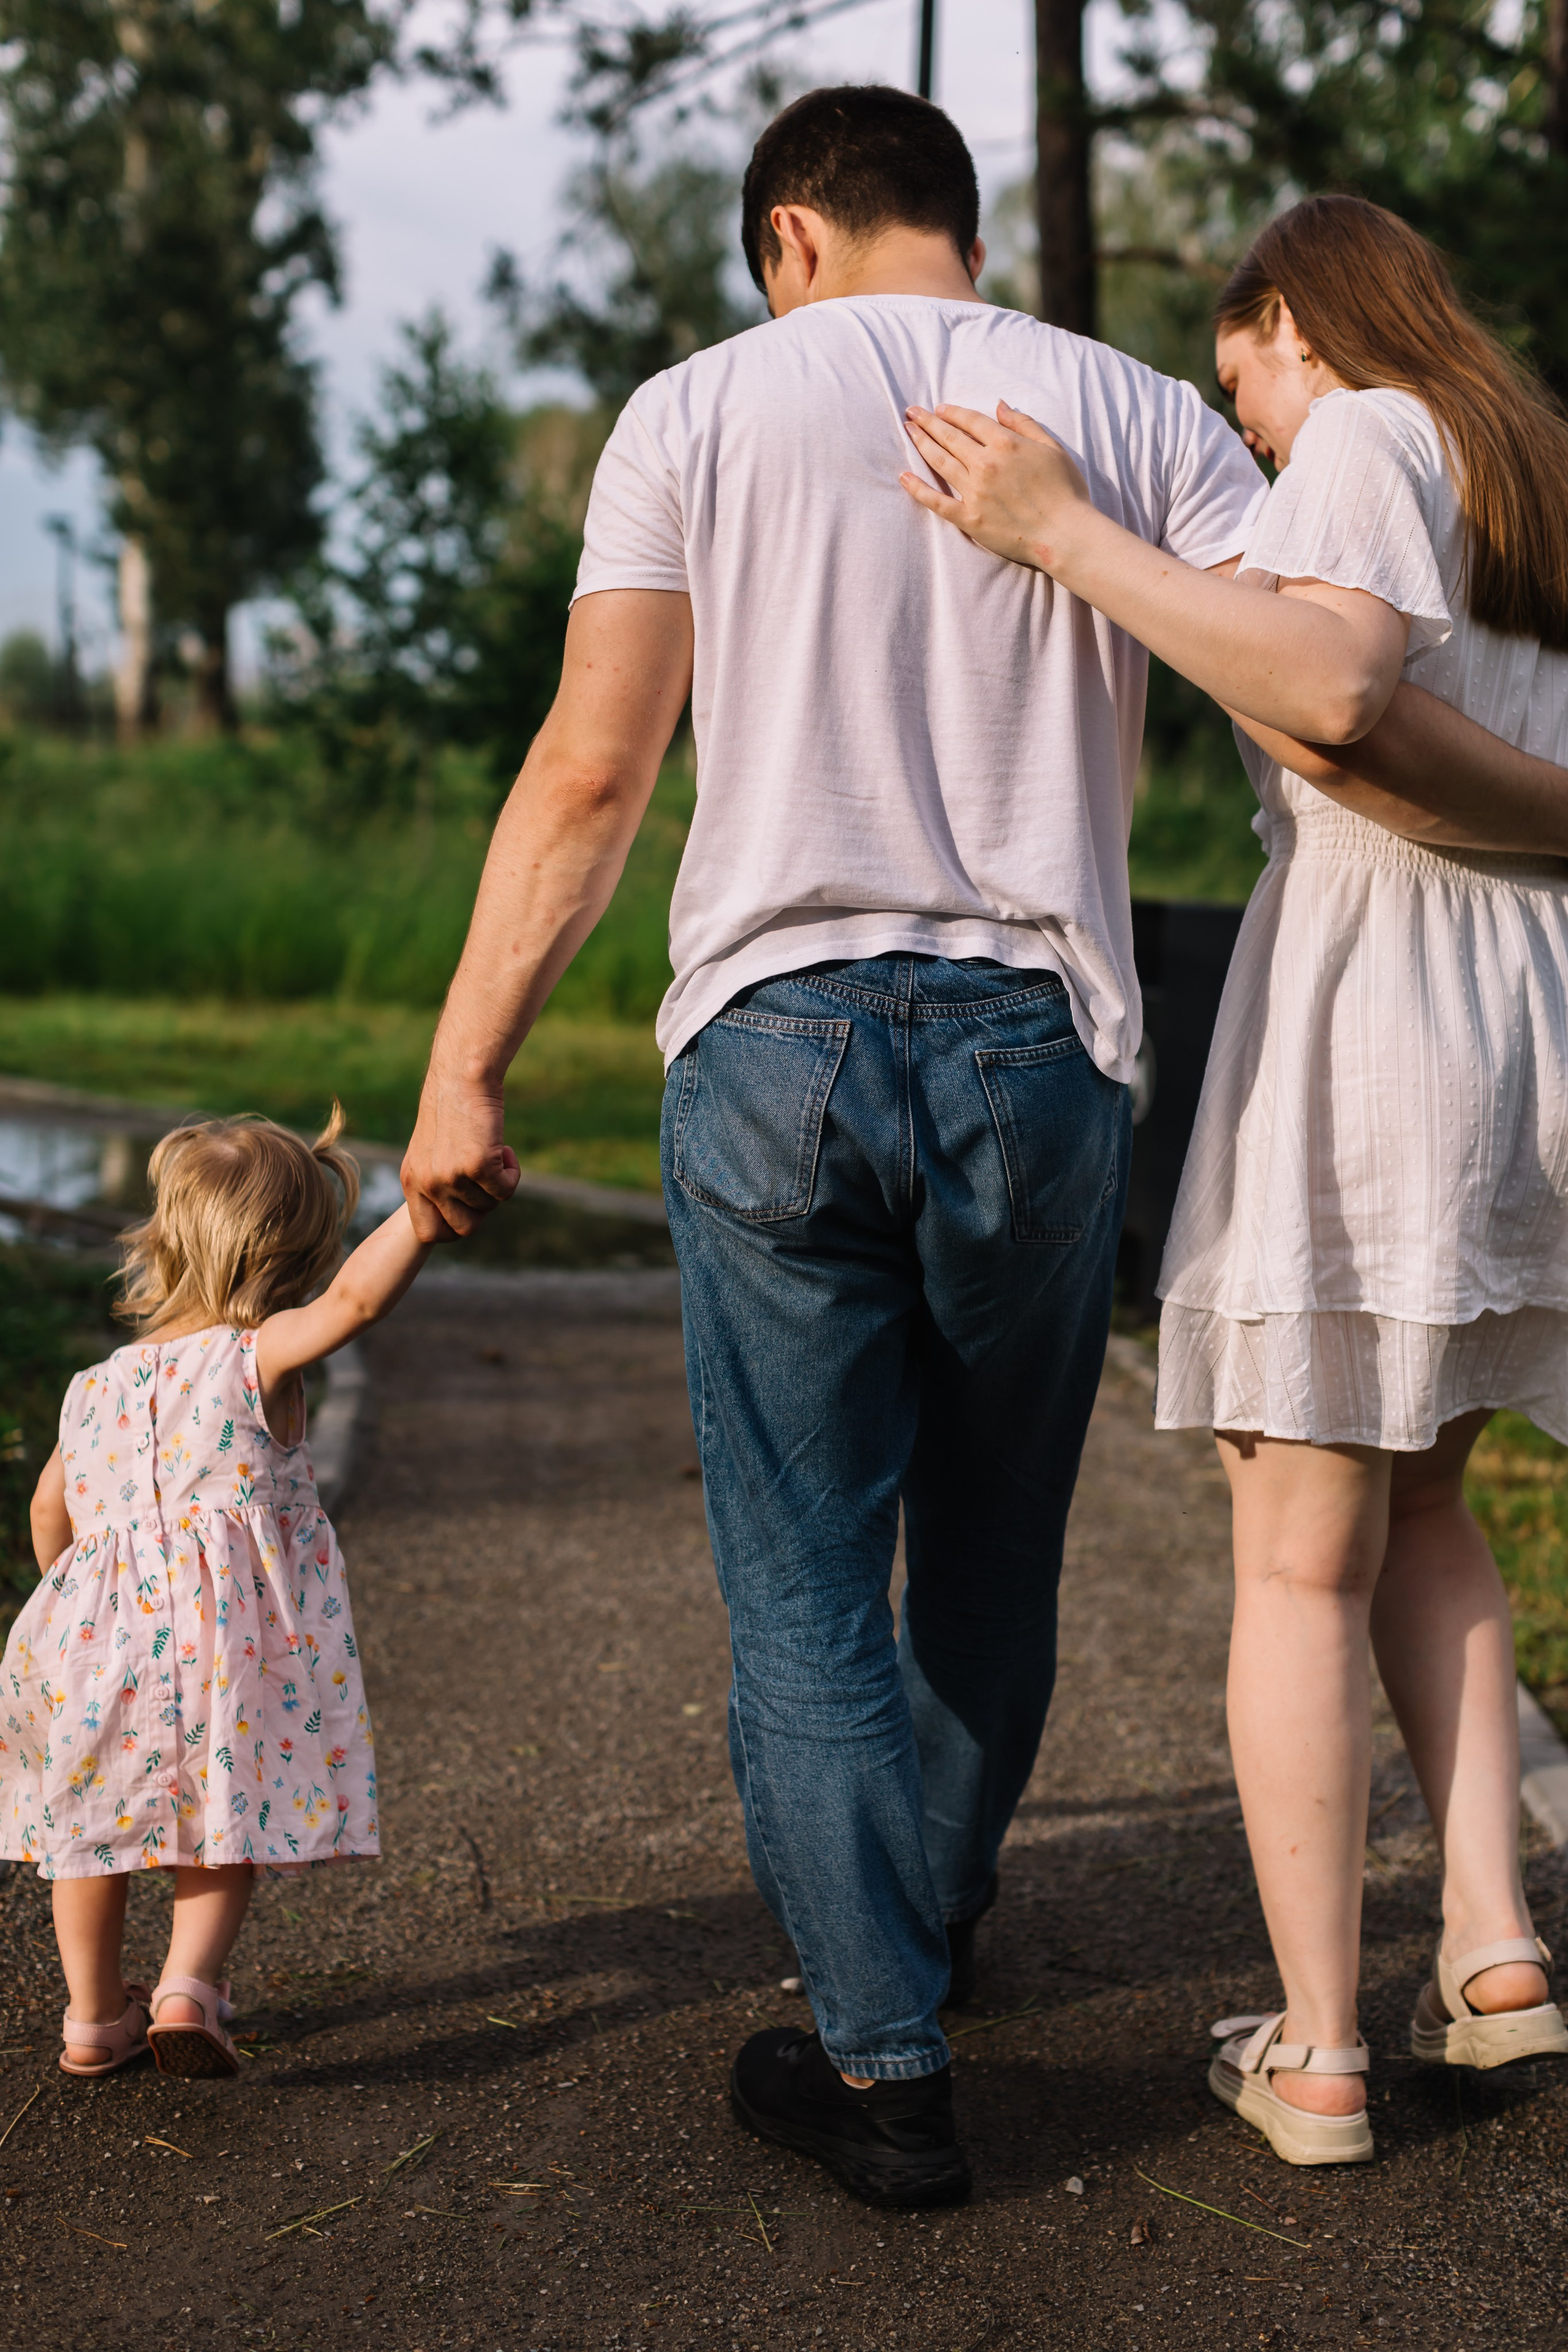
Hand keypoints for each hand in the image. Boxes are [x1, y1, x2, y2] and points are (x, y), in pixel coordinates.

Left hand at [401, 1067, 520, 1242]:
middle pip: (463, 1228)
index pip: (427, 1232)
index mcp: (411, 1181)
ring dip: (498, 1184)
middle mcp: (427, 1182)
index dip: (452, 1229)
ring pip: (489, 1206)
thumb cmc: (450, 1110)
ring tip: (494, 1153)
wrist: (462, 1077)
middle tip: (487, 1184)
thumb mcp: (430, 1151)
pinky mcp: (478, 1165)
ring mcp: (451, 1176)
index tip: (468, 1210)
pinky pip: (505, 1190)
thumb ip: (435, 1183)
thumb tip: (457, 1218)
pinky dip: (512, 1173)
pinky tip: (506, 1150)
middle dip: (482, 1210)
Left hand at [900, 400, 1093, 572]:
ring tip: (908, 431)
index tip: (939, 408)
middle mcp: (986, 464)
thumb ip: (1024, 424)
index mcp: (1006, 444)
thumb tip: (999, 406)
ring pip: (940, 462)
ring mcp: (975, 492)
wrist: (1065, 534)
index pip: (971, 421)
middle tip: (911, 412)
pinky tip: (904, 477)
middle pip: (950, 437)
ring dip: (921, 444)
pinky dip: (918, 489)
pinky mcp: (969, 518)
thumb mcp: (1051, 448)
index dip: (952, 413)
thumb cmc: (1065, 491)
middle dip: (928, 422)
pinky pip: (937, 501)